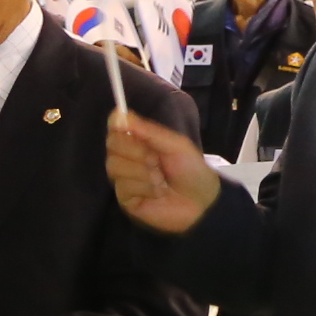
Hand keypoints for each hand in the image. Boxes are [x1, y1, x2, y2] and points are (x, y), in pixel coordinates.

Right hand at [103, 113, 220, 234]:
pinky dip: (144, 188)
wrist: (202, 202)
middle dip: (136, 151)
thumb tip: (119, 114)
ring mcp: (125, 179)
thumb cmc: (192, 170)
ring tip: (161, 180)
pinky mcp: (125, 199)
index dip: (118, 126)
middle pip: (112, 145)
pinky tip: (158, 193)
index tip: (123, 126)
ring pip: (115, 166)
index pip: (117, 130)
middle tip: (156, 160)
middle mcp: (129, 159)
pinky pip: (123, 186)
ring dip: (142, 172)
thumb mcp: (175, 145)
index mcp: (141, 143)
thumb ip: (149, 131)